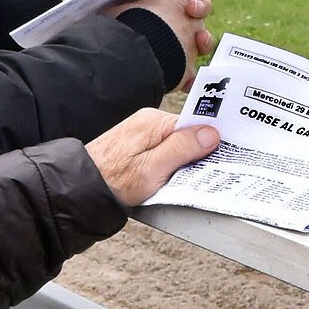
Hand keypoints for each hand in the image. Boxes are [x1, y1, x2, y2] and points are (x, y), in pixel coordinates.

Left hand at [60, 0, 213, 88]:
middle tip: (189, 9)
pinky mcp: (168, 61)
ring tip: (198, 41)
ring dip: (202, 35)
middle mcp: (165, 9)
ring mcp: (170, 34)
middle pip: (192, 1)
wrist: (83, 40)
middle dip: (196, 3)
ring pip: (197, 31)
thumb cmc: (84, 10)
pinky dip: (190, 73)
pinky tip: (186, 80)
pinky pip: (187, 68)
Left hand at [84, 108, 219, 206]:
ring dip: (183, 160)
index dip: (211, 140)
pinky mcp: (137, 145)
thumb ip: (182, 149)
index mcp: (155, 122)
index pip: (196, 124)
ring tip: (188, 177)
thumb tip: (211, 133)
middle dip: (198, 152)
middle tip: (210, 172)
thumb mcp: (152, 169)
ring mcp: (142, 132)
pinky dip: (171, 163)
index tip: (227, 154)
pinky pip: (164, 150)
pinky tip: (170, 176)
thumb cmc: (114, 181)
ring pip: (176, 144)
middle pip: (187, 134)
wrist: (80, 187)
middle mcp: (149, 122)